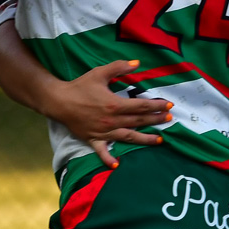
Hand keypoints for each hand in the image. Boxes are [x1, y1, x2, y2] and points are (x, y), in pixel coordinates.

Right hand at [42, 60, 172, 168]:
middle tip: (169, 119)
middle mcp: (111, 120)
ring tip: (159, 140)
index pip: (140, 106)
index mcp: (114, 104)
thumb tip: (137, 63)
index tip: (168, 105)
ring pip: (128, 137)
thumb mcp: (99, 73)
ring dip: (145, 139)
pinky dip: (108, 159)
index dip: (156, 105)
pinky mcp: (93, 139)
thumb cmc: (80, 86)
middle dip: (155, 120)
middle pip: (138, 121)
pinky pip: (102, 152)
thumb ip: (119, 67)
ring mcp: (103, 132)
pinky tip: (117, 165)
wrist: (58, 101)